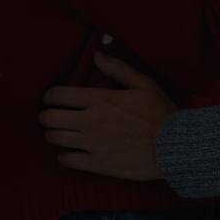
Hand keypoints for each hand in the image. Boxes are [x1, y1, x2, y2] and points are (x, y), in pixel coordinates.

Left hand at [38, 53, 176, 181]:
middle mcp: (91, 121)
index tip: (49, 99)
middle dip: (46, 116)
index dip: (49, 96)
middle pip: (50, 118)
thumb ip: (119, 69)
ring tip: (56, 133)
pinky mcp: (97, 164)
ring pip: (55, 138)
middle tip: (49, 116)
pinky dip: (63, 156)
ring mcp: (92, 143)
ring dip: (51, 134)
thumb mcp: (144, 84)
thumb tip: (98, 55)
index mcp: (100, 99)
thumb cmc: (160, 114)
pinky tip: (68, 153)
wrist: (174, 147)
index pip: (59, 95)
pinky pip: (68, 160)